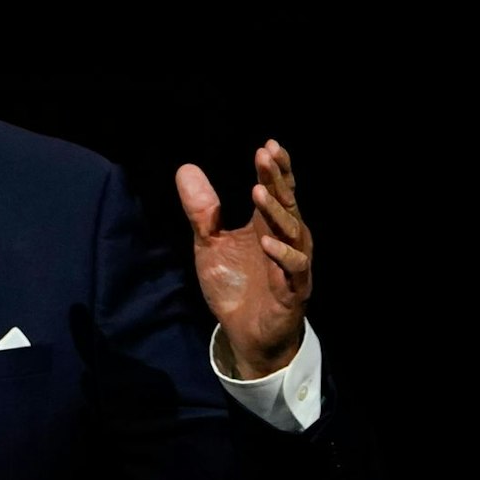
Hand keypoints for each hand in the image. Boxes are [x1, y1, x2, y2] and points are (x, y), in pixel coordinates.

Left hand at [175, 139, 311, 379]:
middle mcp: (285, 240)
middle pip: (287, 203)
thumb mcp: (209, 244)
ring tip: (258, 191)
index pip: (277, 191)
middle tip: (265, 156)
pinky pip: (292, 268)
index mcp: (267, 226)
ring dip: (275, 211)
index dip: (275, 169)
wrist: (245, 333)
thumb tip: (186, 168)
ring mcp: (292, 264)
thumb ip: (202, 211)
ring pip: (291, 231)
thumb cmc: (235, 286)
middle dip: (277, 179)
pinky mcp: (292, 290)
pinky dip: (281, 254)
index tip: (267, 145)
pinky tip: (265, 241)